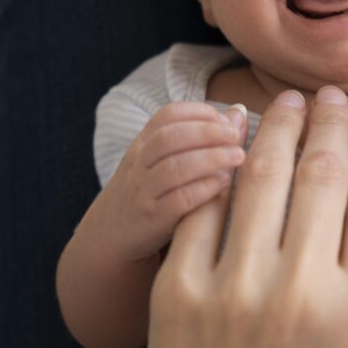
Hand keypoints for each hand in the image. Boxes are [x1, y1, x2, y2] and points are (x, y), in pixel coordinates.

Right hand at [99, 102, 247, 262]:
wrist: (109, 234)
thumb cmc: (148, 191)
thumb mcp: (160, 160)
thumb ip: (195, 137)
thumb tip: (238, 113)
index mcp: (143, 143)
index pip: (167, 115)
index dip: (199, 112)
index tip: (226, 119)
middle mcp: (140, 164)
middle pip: (170, 137)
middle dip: (207, 132)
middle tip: (235, 135)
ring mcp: (144, 192)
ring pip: (174, 168)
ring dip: (211, 158)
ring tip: (238, 157)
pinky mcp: (153, 219)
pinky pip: (178, 200)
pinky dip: (204, 188)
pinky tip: (224, 183)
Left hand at [144, 87, 347, 347]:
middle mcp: (304, 293)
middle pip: (322, 176)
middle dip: (325, 123)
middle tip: (327, 96)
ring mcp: (236, 290)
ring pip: (262, 176)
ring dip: (276, 126)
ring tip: (285, 103)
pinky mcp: (179, 291)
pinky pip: (205, 206)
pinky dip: (221, 166)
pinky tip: (233, 139)